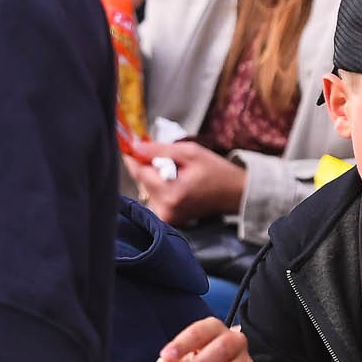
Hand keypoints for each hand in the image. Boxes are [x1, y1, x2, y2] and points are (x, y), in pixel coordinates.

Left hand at [129, 139, 244, 223]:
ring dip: (153, 175)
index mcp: (170, 193)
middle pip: (141, 181)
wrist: (234, 193)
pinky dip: (159, 185)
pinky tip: (173, 179)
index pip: (138, 172)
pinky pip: (154, 197)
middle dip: (146, 164)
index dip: (131, 156)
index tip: (127, 142)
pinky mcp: (168, 219)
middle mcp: (165, 209)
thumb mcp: (190, 152)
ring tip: (173, 168)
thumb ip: (160, 150)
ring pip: (146, 188)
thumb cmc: (216, 171)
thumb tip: (135, 147)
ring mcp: (166, 217)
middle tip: (160, 153)